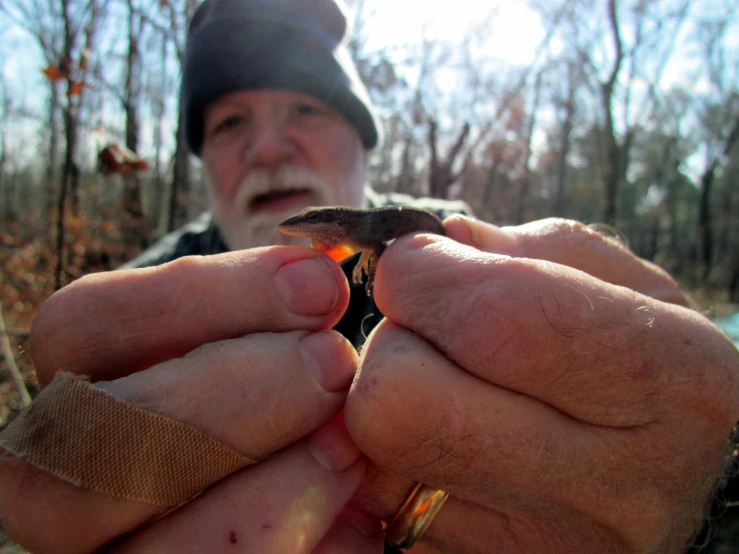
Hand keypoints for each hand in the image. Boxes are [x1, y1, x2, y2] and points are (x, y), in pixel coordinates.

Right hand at [0, 249, 383, 552]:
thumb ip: (284, 308)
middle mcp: (68, 480)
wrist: (325, 501)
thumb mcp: (285, 341)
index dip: (199, 296)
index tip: (317, 283)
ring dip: (274, 487)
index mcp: (81, 390)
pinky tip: (357, 517)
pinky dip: (302, 545)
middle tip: (333, 362)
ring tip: (349, 446)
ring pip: (156, 546)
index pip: (83, 325)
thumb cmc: (298, 396)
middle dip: (234, 393)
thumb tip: (315, 275)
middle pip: (98, 440)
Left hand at [345, 217, 738, 552]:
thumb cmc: (639, 359)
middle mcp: (614, 489)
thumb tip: (429, 244)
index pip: (494, 320)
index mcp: (671, 384)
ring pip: (374, 456)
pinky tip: (435, 439)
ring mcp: (546, 550)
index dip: (422, 275)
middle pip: (402, 402)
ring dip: (382, 399)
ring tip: (440, 386)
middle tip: (424, 330)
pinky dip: (383, 457)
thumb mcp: (617, 284)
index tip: (415, 262)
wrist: (657, 474)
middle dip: (391, 343)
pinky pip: (375, 502)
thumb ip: (525, 249)